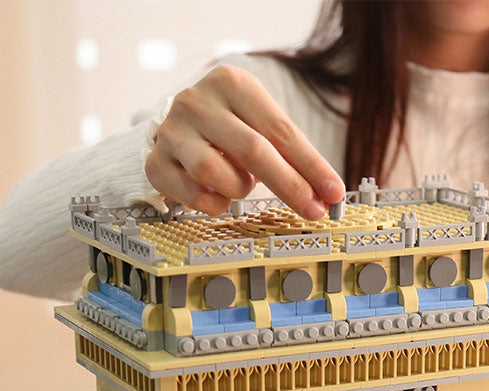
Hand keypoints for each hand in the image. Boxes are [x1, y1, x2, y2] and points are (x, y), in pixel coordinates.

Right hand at [145, 64, 344, 218]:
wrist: (178, 126)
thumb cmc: (230, 126)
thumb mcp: (261, 124)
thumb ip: (292, 155)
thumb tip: (327, 193)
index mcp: (230, 82)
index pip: (281, 131)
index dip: (311, 166)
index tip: (333, 193)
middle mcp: (196, 101)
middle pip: (252, 151)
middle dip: (289, 186)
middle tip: (313, 209)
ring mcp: (171, 132)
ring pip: (214, 174)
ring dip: (239, 189)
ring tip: (241, 183)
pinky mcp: (156, 163)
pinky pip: (193, 196)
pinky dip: (214, 204)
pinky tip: (218, 195)